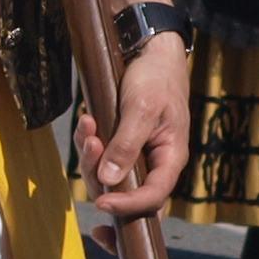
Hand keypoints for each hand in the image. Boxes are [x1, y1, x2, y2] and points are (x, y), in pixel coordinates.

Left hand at [75, 30, 190, 216]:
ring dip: (91, 156)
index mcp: (171, 157)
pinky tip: (87, 121)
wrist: (151, 52)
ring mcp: (137, 155)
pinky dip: (89, 143)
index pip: (152, 197)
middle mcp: (155, 162)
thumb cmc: (156, 77)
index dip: (128, 206)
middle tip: (90, 145)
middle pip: (126, 193)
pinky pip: (100, 157)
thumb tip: (109, 180)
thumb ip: (127, 144)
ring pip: (108, 177)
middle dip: (100, 176)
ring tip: (87, 126)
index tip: (102, 202)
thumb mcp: (142, 108)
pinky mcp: (121, 146)